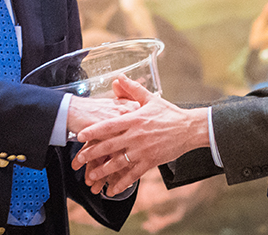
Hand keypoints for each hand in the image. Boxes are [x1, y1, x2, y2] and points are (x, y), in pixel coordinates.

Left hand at [72, 74, 209, 195]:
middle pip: (109, 145)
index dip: (93, 131)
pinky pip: (133, 174)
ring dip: (103, 170)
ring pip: (118, 162)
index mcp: (134, 119)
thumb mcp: (150, 99)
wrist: (189, 128)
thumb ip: (132, 89)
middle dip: (91, 153)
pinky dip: (121, 183)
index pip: (109, 125)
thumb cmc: (169, 113)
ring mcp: (143, 150)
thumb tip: (119, 77)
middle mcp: (136, 135)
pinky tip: (112, 189)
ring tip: (91, 175)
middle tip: (78, 159)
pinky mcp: (151, 161)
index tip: (80, 136)